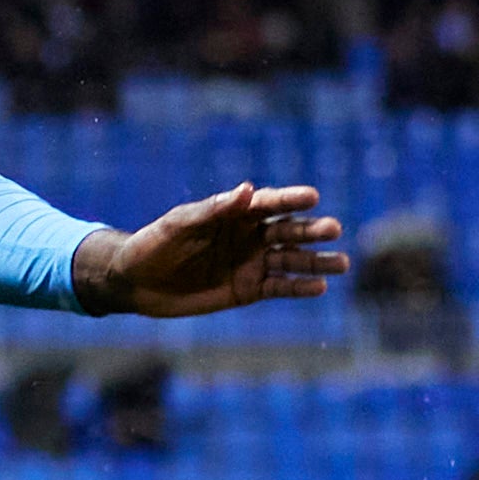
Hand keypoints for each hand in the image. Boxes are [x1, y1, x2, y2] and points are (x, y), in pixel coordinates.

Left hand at [73, 184, 346, 318]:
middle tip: (334, 229)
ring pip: (291, 261)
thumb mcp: (180, 224)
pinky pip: (279, 288)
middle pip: (288, 231)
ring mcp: (252, 263)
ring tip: (342, 263)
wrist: (136, 282)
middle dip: (311, 231)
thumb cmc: (155, 244)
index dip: (290, 199)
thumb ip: (214, 209)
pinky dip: (299, 288)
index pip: (270, 203)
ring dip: (316, 261)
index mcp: (236, 213)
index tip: (313, 197)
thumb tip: (248, 189)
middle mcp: (250, 236)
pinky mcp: (248, 290)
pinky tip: (320, 287)